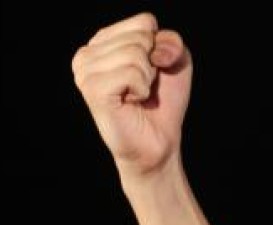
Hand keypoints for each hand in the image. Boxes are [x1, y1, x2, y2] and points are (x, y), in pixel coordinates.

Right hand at [71, 12, 191, 176]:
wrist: (157, 143)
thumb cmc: (162, 103)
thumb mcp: (175, 64)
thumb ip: (172, 42)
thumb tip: (155, 49)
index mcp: (103, 41)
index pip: (143, 21)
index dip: (160, 48)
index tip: (153, 71)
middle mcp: (87, 52)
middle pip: (140, 36)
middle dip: (153, 65)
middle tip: (143, 87)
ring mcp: (85, 70)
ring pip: (135, 53)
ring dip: (147, 79)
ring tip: (136, 95)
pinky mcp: (92, 88)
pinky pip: (131, 73)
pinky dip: (142, 89)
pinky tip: (131, 102)